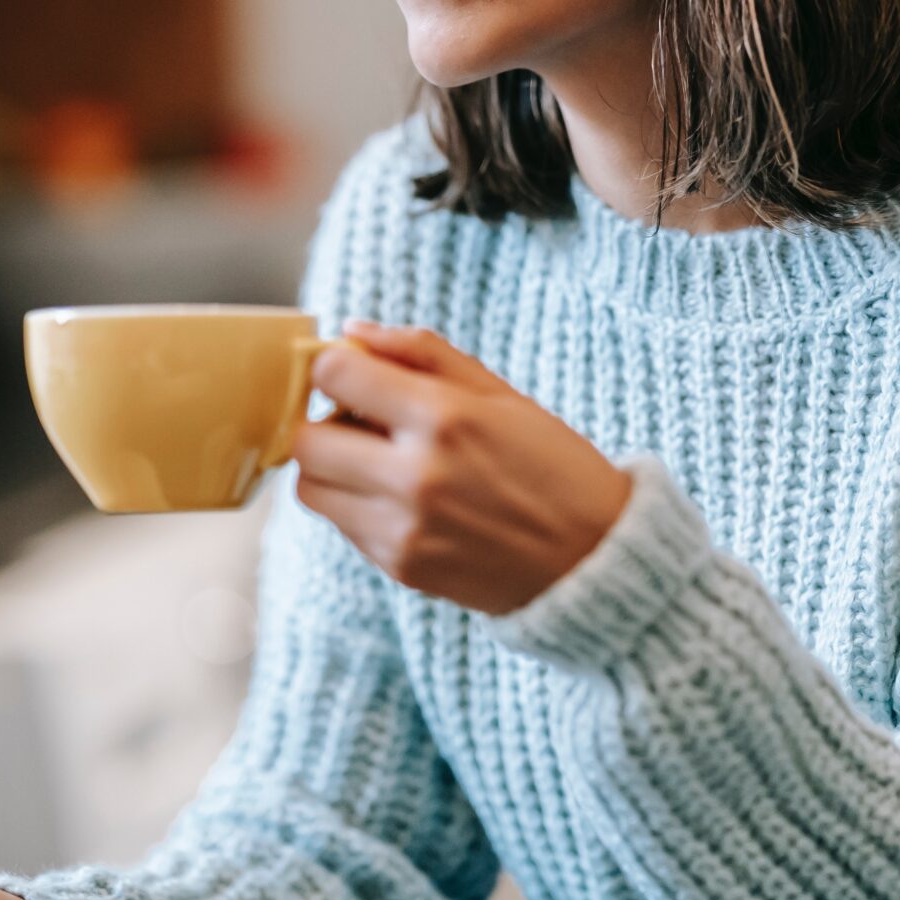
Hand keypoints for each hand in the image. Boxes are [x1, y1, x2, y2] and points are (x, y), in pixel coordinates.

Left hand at [289, 321, 632, 614]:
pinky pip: (342, 525)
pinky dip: (358, 505)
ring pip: (311, 489)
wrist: (594, 561)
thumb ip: (421, 353)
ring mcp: (402, 528)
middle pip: (305, 440)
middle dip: (324, 421)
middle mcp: (414, 476)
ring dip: (332, 468)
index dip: (336, 366)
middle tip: (363, 421)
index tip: (354, 373)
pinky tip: (407, 499)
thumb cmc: (554, 467)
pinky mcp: (399, 567)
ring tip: (381, 462)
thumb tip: (351, 332)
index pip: (334, 374)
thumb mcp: (500, 393)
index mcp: (444, 418)